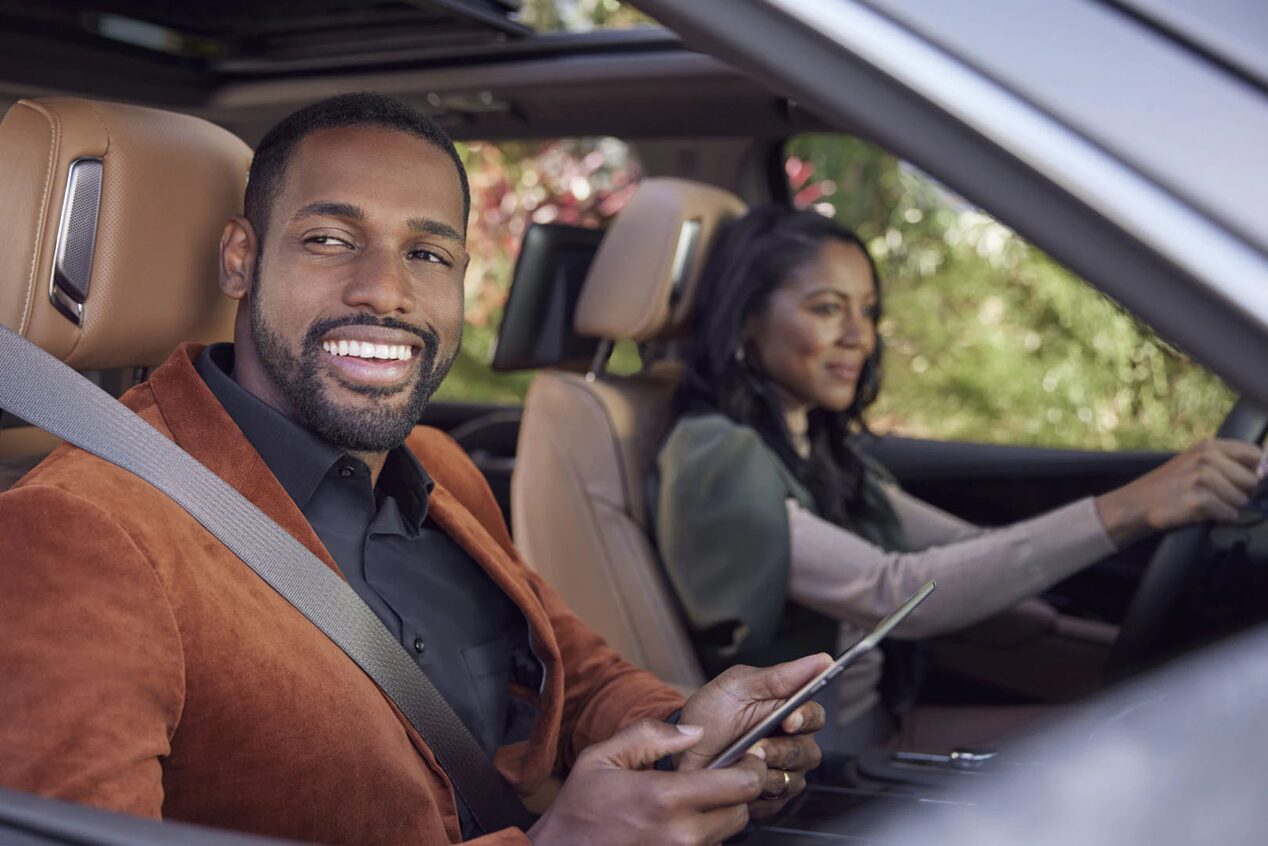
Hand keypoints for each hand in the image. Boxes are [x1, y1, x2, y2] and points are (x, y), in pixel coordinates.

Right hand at [528, 718, 765, 844]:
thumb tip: (694, 731)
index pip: (741, 785)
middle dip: (735, 794)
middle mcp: (680, 834)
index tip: (746, 758)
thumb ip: (649, 736)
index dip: (751, 767)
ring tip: (688, 805)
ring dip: (717, 817)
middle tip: (717, 780)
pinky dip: (700, 838)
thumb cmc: (577, 811)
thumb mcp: (602, 758)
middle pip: (741, 813)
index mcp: (664, 797)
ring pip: (726, 835)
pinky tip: (675, 826)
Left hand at [678, 653, 832, 819]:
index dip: (807, 718)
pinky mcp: (771, 798)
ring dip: (767, 772)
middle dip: (781, 751)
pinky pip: (776, 800)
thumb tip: (823, 660)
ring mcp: (783, 772)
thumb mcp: (738, 685)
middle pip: (808, 752)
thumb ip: (781, 676)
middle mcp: (791, 743)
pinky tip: (739, 779)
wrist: (682, 749)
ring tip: (741, 763)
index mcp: (788, 711)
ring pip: (794, 779)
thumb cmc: (711, 713)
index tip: (791, 720)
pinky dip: (757, 791)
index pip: (815, 715)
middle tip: (756, 747)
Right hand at [1096, 439, 1262, 545]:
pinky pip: (1228, 514)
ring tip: (1206, 503)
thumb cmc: (1168, 486)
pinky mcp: (1198, 500)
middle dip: (1239, 492)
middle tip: (1215, 494)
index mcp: (1208, 445)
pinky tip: (1203, 513)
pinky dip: (1219, 518)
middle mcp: (1206, 457)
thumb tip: (1265, 470)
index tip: (1242, 481)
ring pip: (1241, 499)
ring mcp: (1201, 478)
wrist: (1135, 504)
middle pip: (1252, 480)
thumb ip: (1228, 462)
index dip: (1255, 471)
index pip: (1255, 454)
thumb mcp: (1195, 462)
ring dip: (1228, 506)